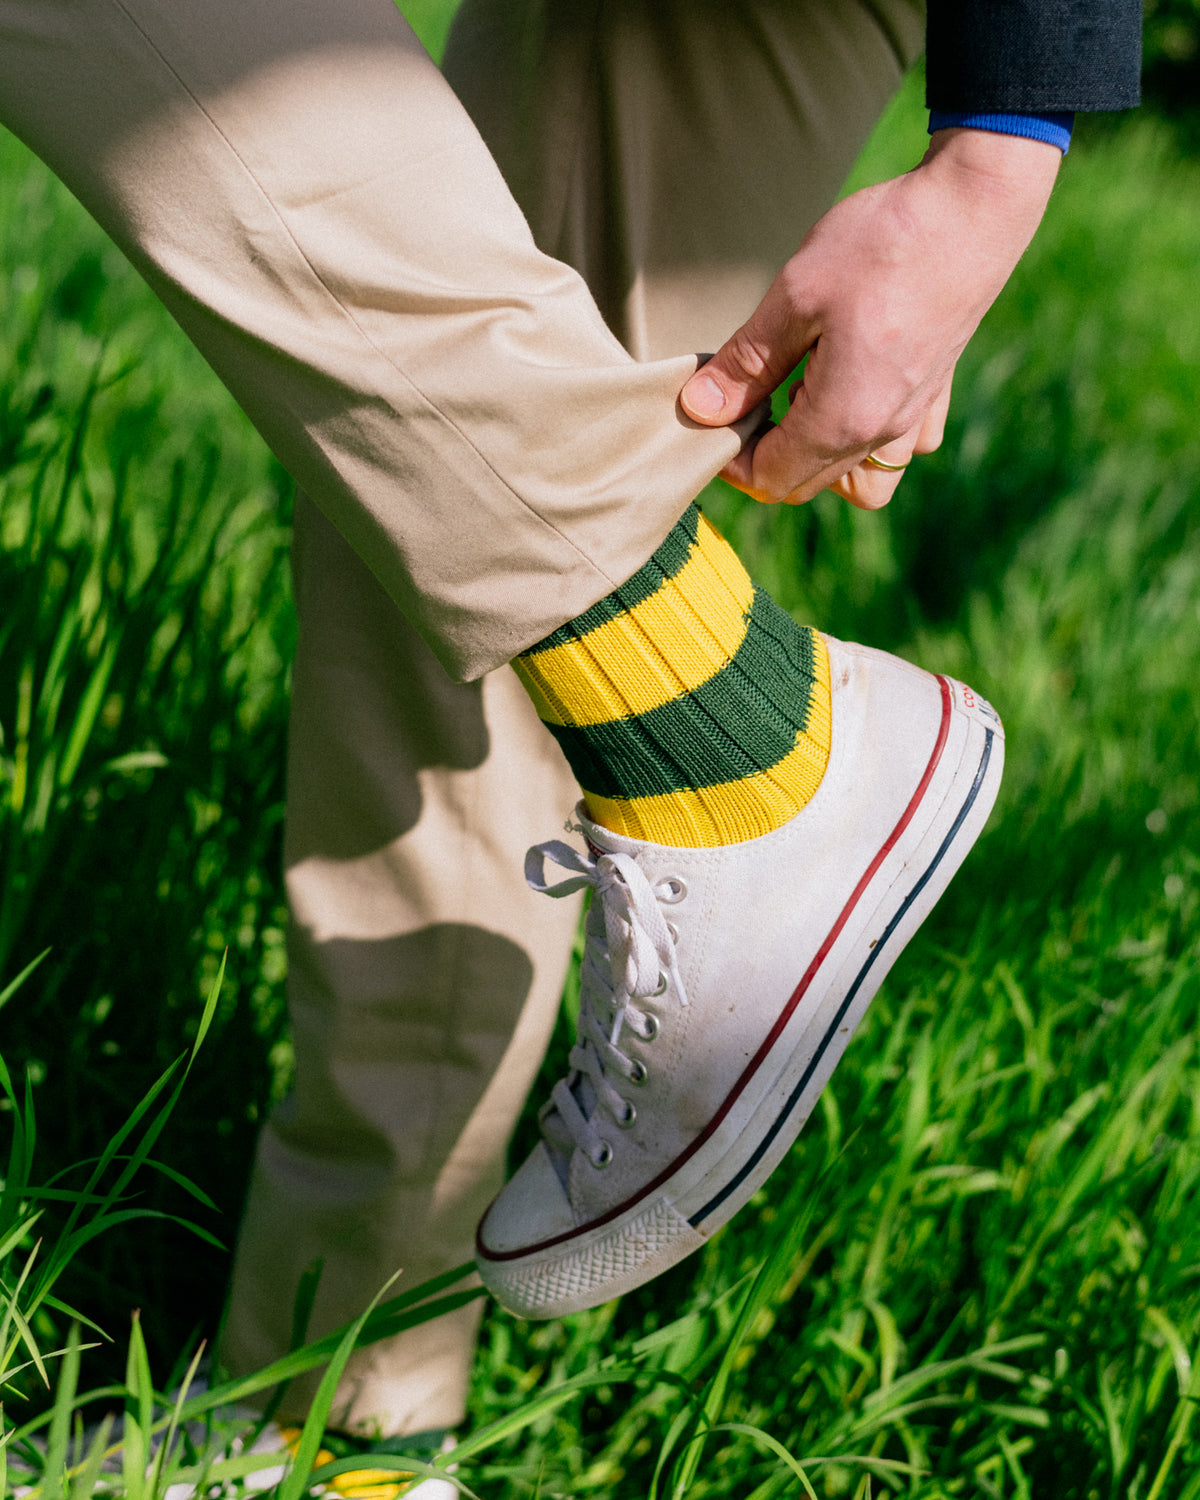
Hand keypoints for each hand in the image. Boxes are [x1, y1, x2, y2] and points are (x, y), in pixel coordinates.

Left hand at [680, 128, 1061, 506]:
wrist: (974, 205)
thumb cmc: (882, 245)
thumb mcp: (796, 296)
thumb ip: (746, 363)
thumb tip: (699, 409)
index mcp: (843, 418)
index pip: (770, 479)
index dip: (729, 458)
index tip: (711, 412)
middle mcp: (883, 433)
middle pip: (807, 485)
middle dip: (764, 456)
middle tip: (743, 397)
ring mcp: (916, 417)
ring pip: (859, 482)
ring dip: (818, 460)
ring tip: (798, 400)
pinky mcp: (936, 392)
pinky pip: (900, 449)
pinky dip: (868, 439)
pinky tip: (851, 389)